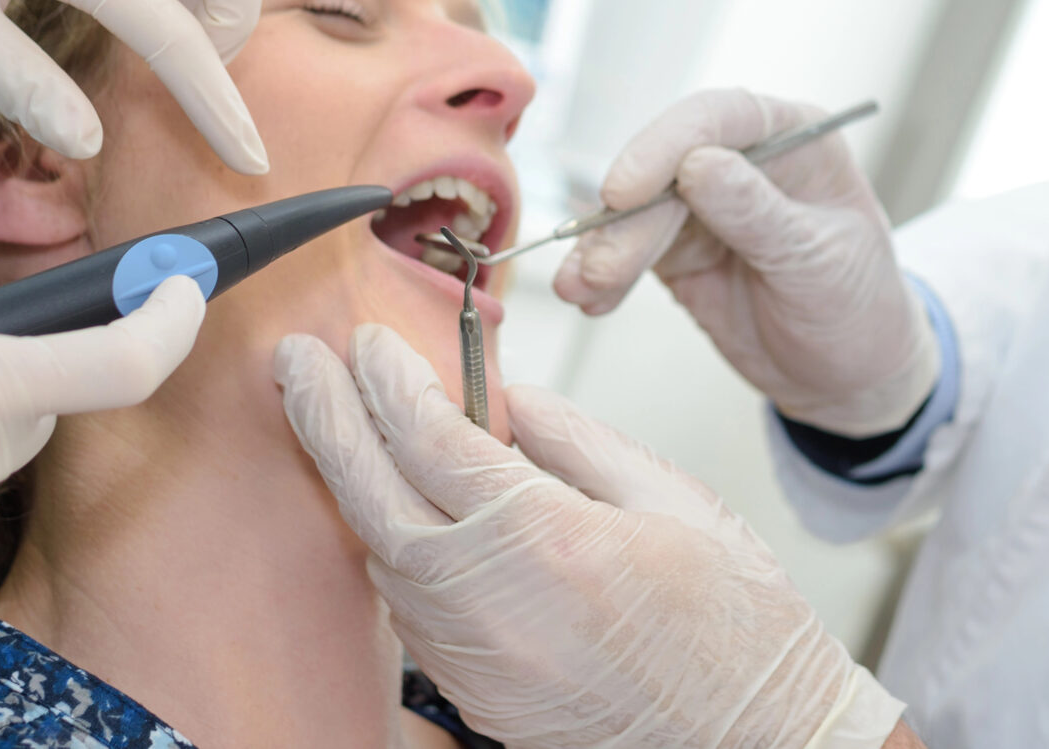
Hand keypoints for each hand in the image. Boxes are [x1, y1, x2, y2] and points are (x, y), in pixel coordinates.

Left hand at [276, 327, 906, 748]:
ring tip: (335, 425)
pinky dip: (392, 551)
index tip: (368, 340)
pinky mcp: (479, 696)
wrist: (755, 742)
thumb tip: (513, 402)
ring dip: (353, 486)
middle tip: (293, 364)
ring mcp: (478, 660)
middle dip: (326, 420)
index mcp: (550, 539)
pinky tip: (395, 513)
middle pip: (373, 498)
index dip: (389, 381)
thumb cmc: (738, 627)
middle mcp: (496, 604)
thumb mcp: (674, 500)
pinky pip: (410, 612)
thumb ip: (580, 443)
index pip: (434, 440)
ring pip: (381, 558)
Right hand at [555, 89, 937, 436]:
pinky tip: (589, 297)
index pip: (724, 118)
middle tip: (602, 268)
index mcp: (796, 138)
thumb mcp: (819, 262)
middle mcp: (744, 159)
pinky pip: (629, 251)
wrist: (850, 375)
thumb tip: (698, 165)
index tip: (626, 189)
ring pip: (639, 211)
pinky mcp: (677, 248)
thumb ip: (758, 214)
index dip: (667, 145)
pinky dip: (604, 274)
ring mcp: (705, 204)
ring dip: (606, 249)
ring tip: (582, 290)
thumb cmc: (858, 306)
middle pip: (668, 166)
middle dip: (629, 219)